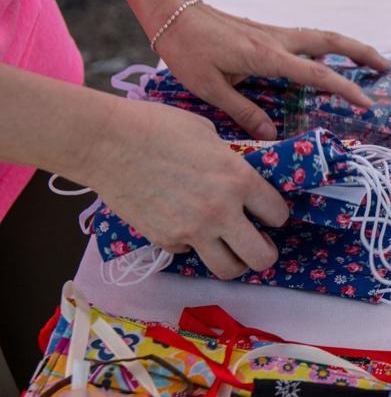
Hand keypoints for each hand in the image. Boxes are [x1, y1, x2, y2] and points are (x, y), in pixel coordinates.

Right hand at [90, 99, 290, 279]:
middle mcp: (221, 211)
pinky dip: (191, 245)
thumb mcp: (208, 135)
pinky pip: (189, 253)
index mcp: (238, 179)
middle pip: (262, 257)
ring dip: (234, 261)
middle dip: (265, 252)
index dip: (276, 215)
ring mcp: (192, 231)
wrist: (107, 142)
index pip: (278, 215)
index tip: (268, 213)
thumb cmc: (158, 126)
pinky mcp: (165, 240)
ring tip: (229, 248)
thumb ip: (230, 162)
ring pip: (228, 269)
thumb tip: (240, 176)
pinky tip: (184, 225)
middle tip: (258, 243)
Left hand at [154, 0, 388, 139]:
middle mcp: (277, 40)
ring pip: (321, 37)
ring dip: (348, 48)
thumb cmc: (187, 49)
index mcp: (267, 56)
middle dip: (362, 53)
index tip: (366, 102)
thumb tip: (272, 134)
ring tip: (369, 62)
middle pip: (331, 42)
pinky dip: (326, 48)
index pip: (317, 73)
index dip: (344, 88)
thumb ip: (243, 111)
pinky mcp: (266, 32)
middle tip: (386, 67)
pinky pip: (306, 39)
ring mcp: (273, 33)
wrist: (171, 11)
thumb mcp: (210, 87)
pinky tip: (327, 60)